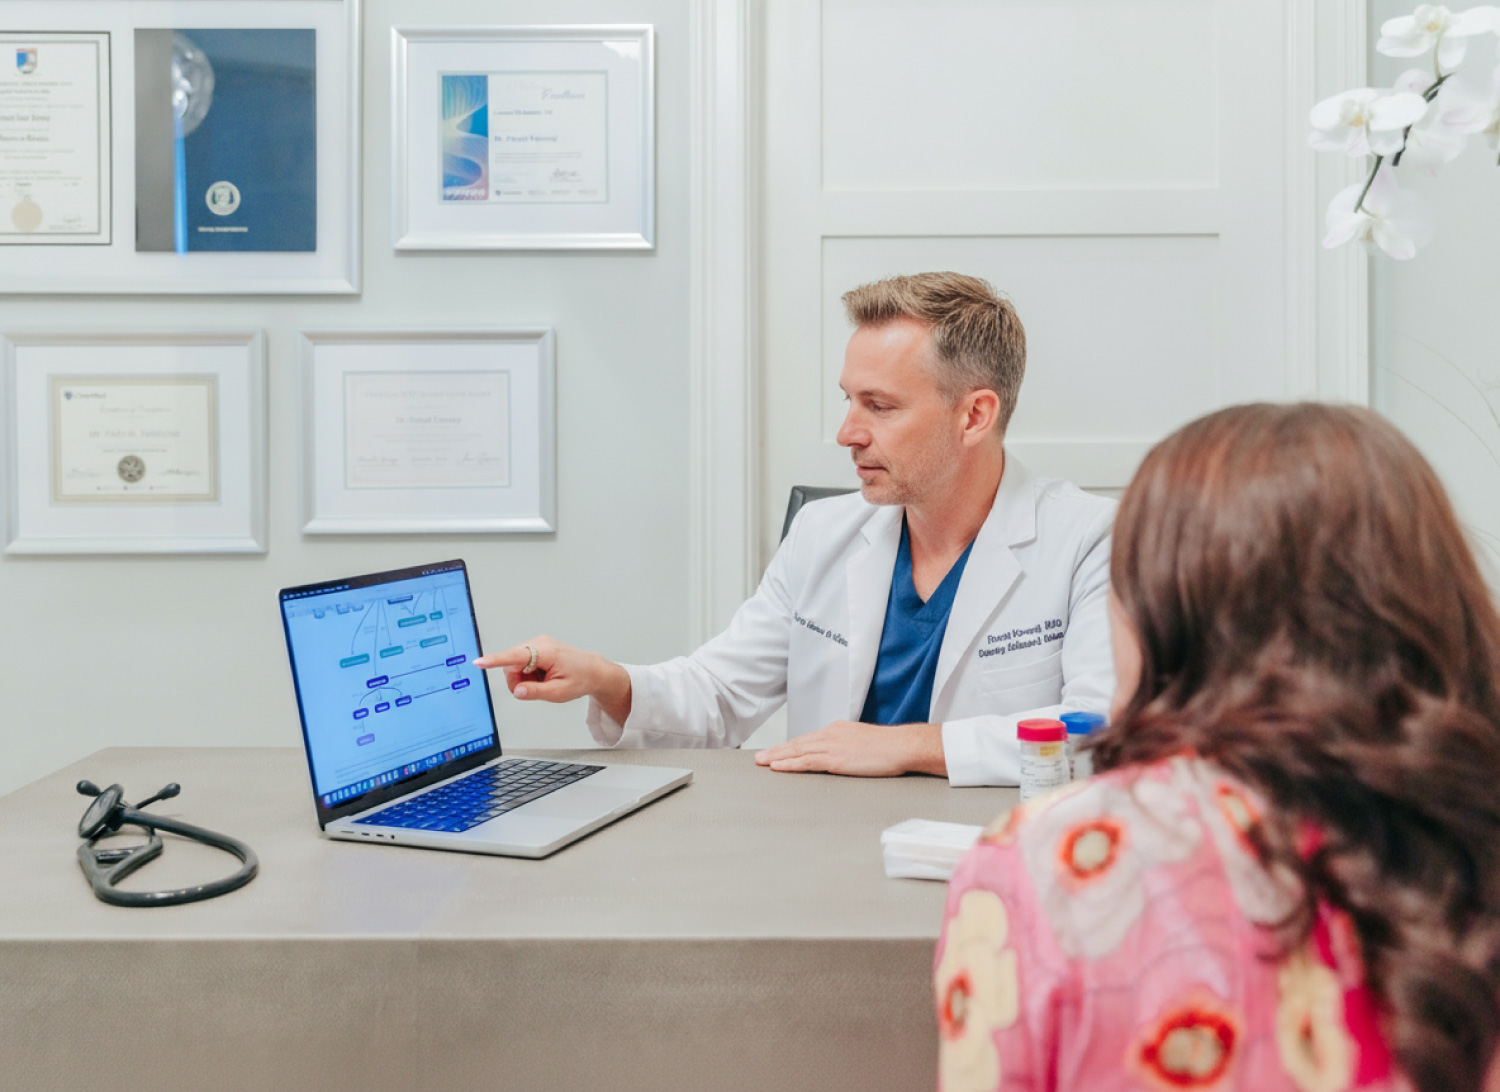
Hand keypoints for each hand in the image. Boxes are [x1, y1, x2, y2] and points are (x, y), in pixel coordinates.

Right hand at [473, 636, 631, 723]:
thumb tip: (517, 691)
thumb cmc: (580, 679)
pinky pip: (522, 662)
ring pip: (515, 664)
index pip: (515, 657)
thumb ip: (535, 692)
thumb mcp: (558, 692)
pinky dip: (528, 673)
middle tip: (535, 689)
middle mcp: (541, 643)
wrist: (593, 671)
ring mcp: (539, 643)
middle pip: (512, 664)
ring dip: (524, 677)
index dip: (495, 660)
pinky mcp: (538, 646)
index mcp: (547, 652)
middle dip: (518, 680)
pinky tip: (543, 676)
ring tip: (543, 681)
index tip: (479, 662)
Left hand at [754, 721, 946, 777]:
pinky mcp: (835, 758)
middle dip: (778, 750)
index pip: (809, 738)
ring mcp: (832, 745)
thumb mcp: (864, 741)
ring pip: (798, 751)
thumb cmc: (889, 747)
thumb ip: (850, 746)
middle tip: (760, 757)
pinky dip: (789, 764)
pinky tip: (778, 767)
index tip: (778, 751)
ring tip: (762, 762)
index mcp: (838, 729)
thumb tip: (844, 755)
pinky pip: (806, 761)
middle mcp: (831, 734)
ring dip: (777, 757)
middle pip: (798, 743)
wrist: (901, 746)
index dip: (791, 746)